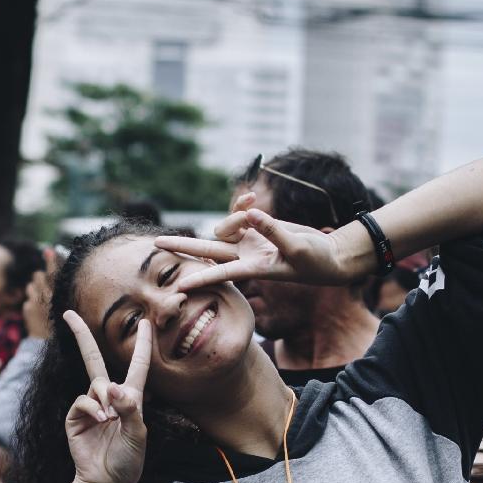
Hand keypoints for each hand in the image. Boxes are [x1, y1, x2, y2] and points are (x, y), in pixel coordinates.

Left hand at [23, 249, 55, 341]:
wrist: (50, 341)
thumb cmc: (62, 321)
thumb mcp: (64, 302)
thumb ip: (57, 282)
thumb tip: (50, 255)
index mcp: (58, 293)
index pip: (53, 271)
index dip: (51, 260)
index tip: (48, 251)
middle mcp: (47, 295)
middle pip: (38, 275)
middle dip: (40, 280)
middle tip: (45, 289)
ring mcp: (35, 301)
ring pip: (30, 286)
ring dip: (34, 291)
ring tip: (42, 302)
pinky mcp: (27, 308)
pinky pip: (27, 300)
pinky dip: (31, 304)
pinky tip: (38, 312)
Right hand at [61, 309, 151, 482]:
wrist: (106, 482)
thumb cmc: (128, 459)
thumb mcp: (138, 434)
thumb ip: (130, 409)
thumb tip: (112, 387)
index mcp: (131, 398)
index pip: (138, 365)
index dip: (142, 344)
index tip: (146, 323)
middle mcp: (109, 397)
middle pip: (94, 359)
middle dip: (81, 336)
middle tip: (69, 314)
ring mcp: (90, 406)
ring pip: (95, 383)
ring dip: (104, 398)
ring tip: (111, 420)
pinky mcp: (75, 417)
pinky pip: (82, 400)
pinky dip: (92, 408)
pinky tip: (101, 421)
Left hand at [153, 191, 360, 291]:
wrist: (326, 255)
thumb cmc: (315, 259)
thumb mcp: (296, 247)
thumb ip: (272, 231)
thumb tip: (250, 214)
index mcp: (254, 268)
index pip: (221, 274)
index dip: (200, 279)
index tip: (178, 286)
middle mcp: (245, 255)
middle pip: (207, 251)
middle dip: (182, 246)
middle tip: (156, 244)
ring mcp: (248, 240)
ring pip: (225, 225)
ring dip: (233, 213)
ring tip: (253, 205)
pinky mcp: (256, 226)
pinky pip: (239, 211)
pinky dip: (242, 203)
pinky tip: (252, 195)